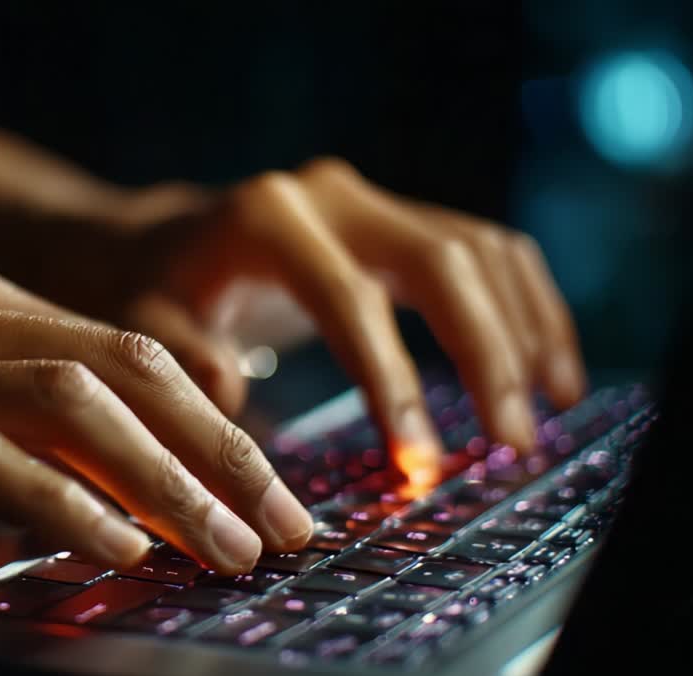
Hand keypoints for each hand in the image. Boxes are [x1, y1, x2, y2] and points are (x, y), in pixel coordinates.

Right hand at [0, 247, 311, 572]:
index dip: (206, 417)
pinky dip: (61, 500)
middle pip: (118, 367)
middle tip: (282, 524)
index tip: (264, 484)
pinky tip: (115, 544)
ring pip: (68, 404)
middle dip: (219, 451)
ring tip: (228, 548)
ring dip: (165, 479)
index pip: (116, 345)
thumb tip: (104, 475)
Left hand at [100, 158, 585, 460]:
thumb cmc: (150, 293)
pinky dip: (525, 308)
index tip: (420, 462)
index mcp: (268, 219)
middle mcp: (331, 196)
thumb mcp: (144, 326)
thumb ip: (181, 356)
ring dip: (523, 331)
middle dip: (485, 355)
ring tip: (545, 415)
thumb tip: (229, 392)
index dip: (391, 381)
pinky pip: (485, 254)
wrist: (159, 242)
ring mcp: (371, 201)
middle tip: (511, 445)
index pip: (348, 299)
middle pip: (440, 262)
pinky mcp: (398, 220)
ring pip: (479, 252)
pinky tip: (548, 371)